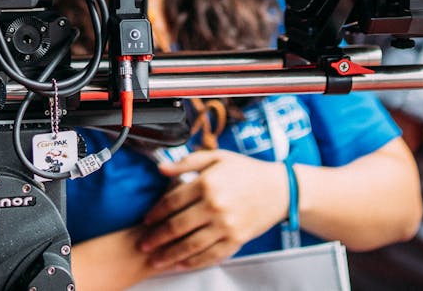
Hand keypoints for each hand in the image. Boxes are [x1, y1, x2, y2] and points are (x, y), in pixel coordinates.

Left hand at [138, 150, 288, 270]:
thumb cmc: (247, 171)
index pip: (172, 202)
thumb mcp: (217, 157)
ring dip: (170, 254)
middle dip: (157, 237)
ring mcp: (226, 226)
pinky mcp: (236, 240)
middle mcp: (215, 206)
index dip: (156, 212)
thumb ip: (186, 162)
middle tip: (143, 244)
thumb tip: (161, 169)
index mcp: (207, 184)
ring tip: (156, 259)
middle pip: (177, 226)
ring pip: (191, 245)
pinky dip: (194, 262)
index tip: (146, 220)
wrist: (279, 190)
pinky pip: (211, 255)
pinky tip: (182, 264)